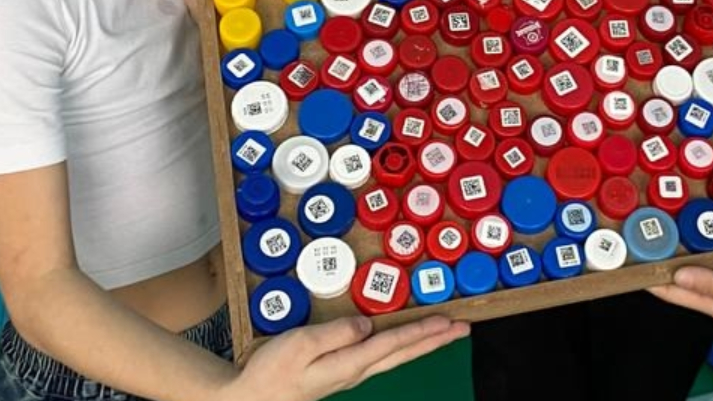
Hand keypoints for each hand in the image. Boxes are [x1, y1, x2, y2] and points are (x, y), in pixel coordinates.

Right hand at [229, 315, 469, 400]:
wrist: (249, 399)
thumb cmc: (270, 372)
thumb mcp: (299, 345)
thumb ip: (336, 333)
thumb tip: (367, 325)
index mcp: (348, 363)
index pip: (394, 343)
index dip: (422, 330)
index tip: (448, 321)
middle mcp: (355, 372)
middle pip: (403, 353)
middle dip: (434, 339)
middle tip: (463, 327)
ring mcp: (349, 375)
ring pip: (395, 357)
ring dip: (422, 343)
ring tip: (445, 333)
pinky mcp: (341, 373)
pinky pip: (381, 357)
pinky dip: (401, 346)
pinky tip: (405, 343)